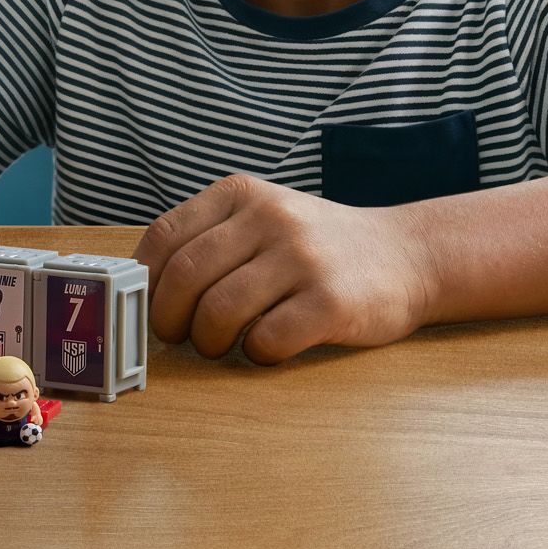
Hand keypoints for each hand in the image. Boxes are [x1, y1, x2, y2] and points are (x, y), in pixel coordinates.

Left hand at [135, 174, 437, 365]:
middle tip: (178, 336)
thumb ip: (209, 237)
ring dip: (208, 341)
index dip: (146, 280)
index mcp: (241, 194)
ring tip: (219, 345)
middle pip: (186, 277)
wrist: (404, 255)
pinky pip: (267, 339)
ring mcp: (302, 258)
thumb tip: (143, 284)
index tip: (146, 304)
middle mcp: (269, 218)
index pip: (166, 236)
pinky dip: (254, 354)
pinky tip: (264, 348)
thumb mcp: (261, 218)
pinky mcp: (331, 301)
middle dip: (169, 318)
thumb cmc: (314, 246)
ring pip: (220, 311)